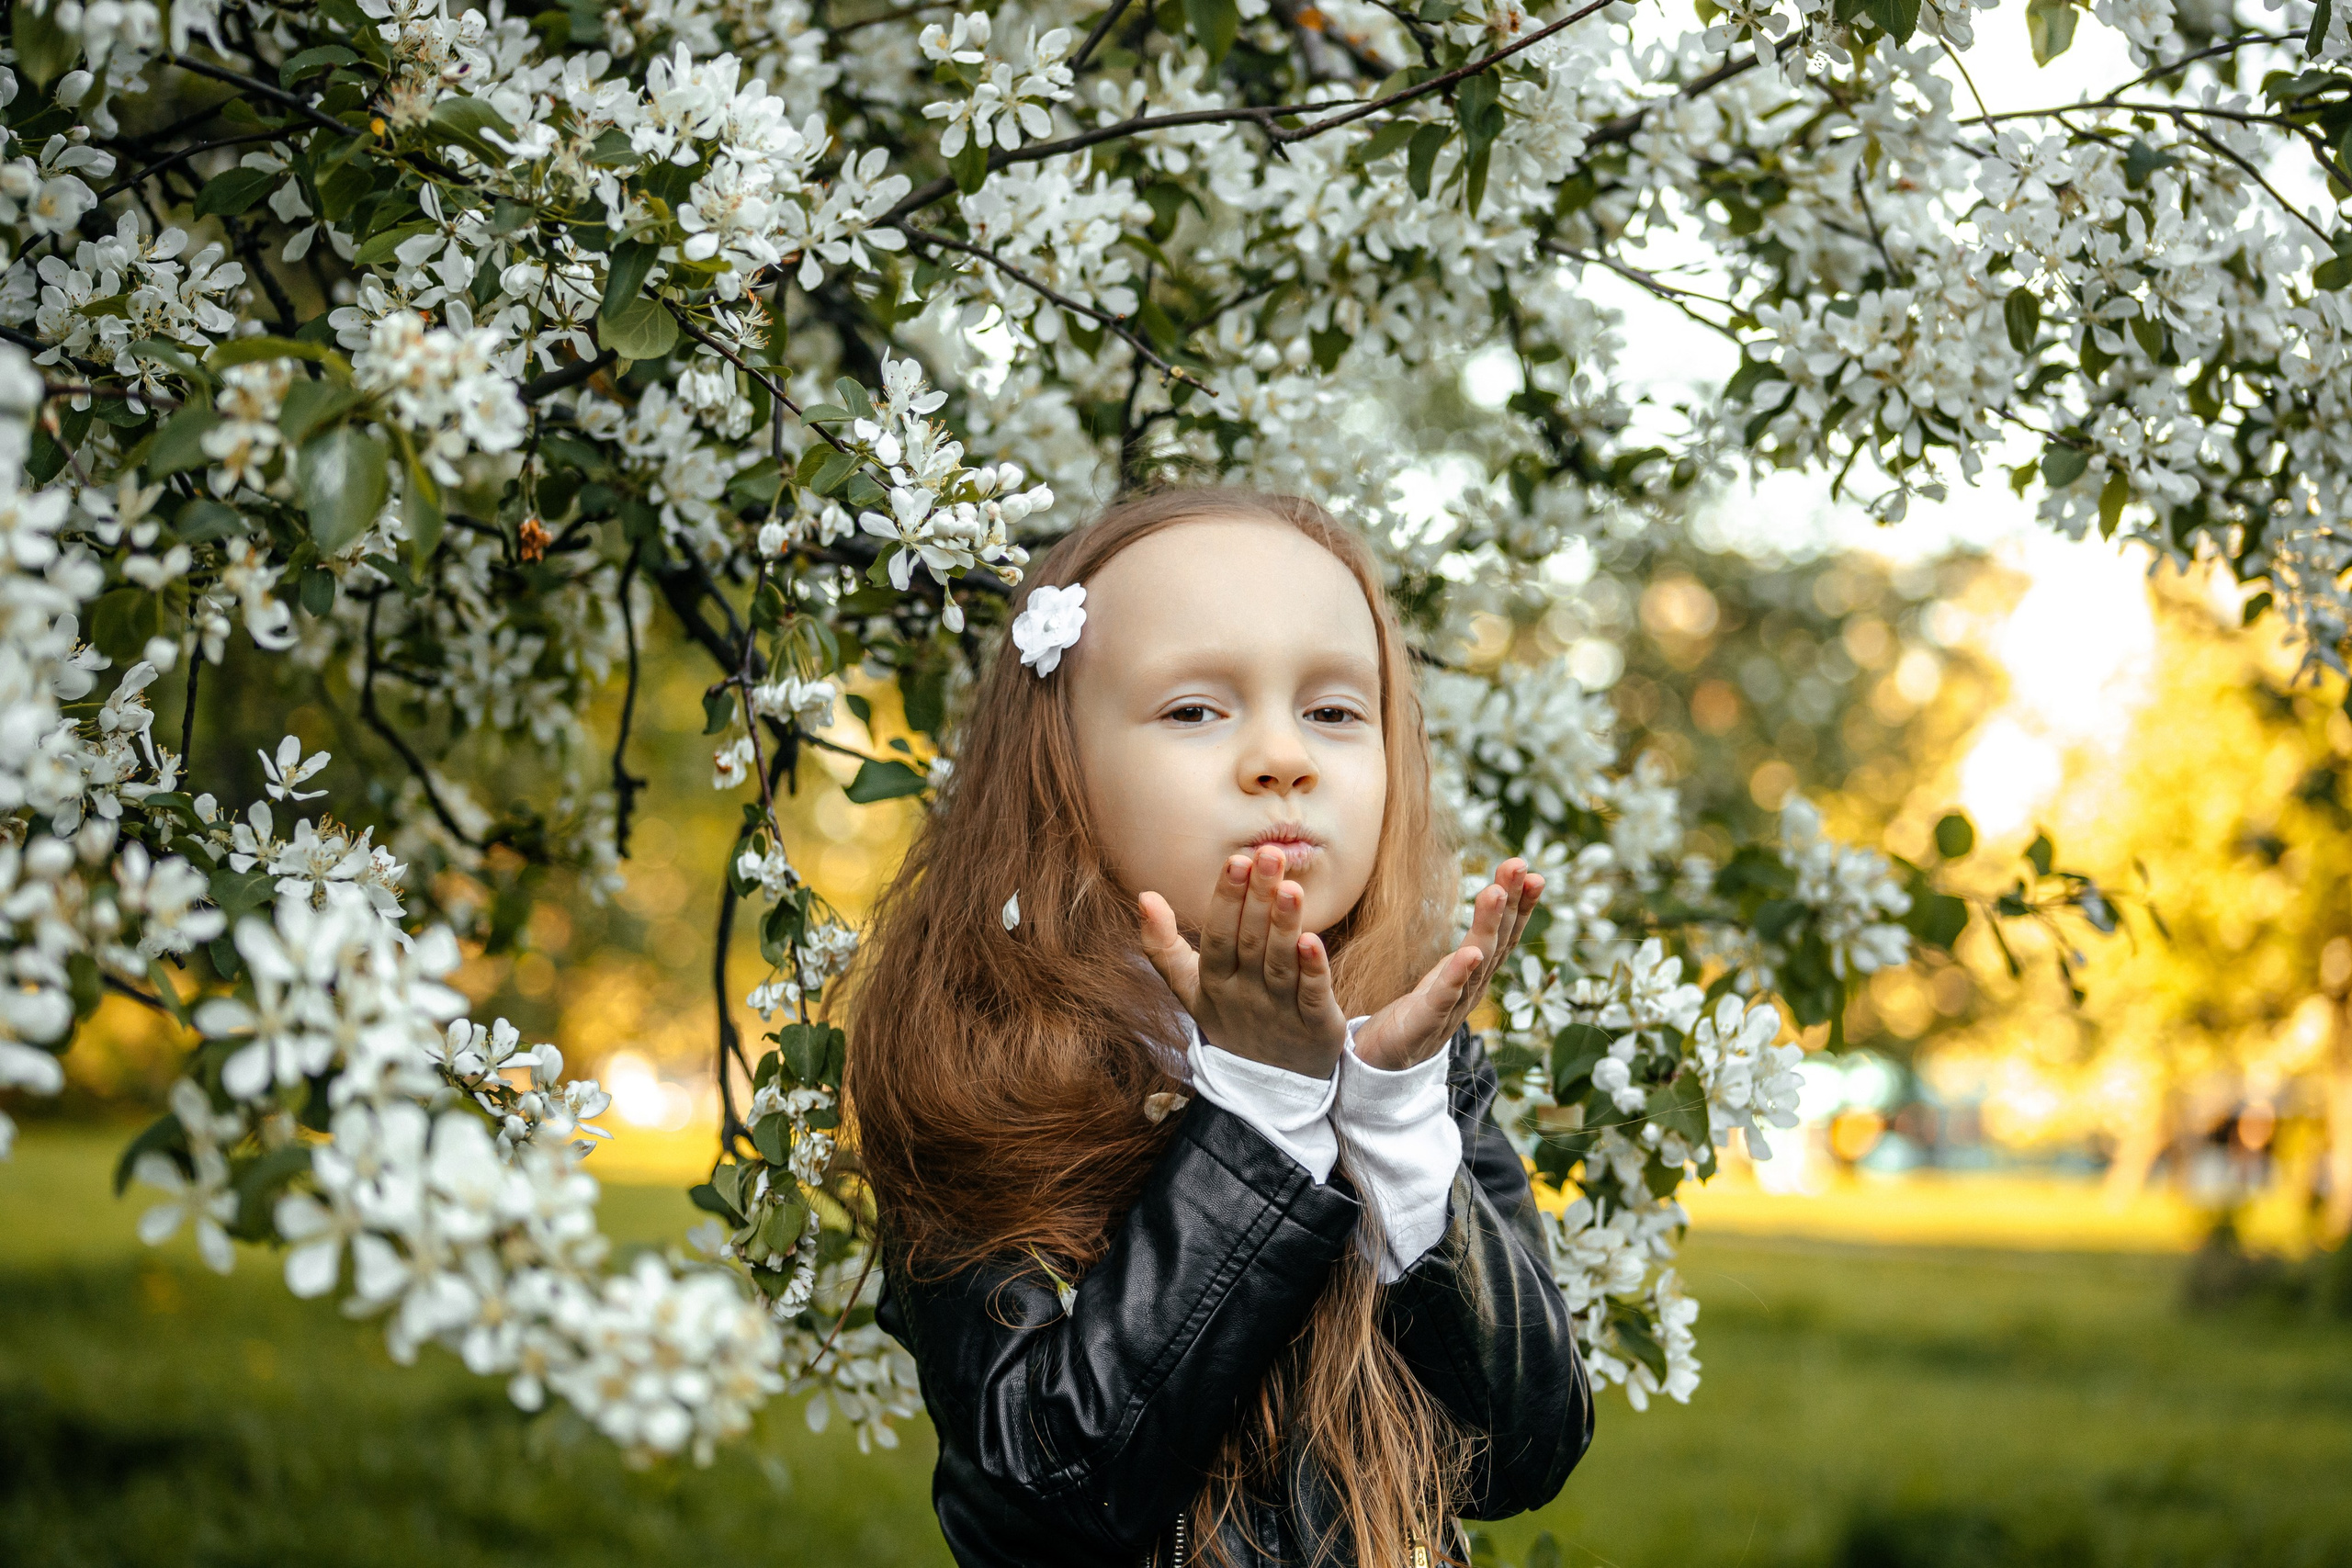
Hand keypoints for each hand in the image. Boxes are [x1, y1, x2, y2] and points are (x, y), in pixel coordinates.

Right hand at [1139, 846, 1348, 1077]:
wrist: (1267, 1089)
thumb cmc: (1230, 1019)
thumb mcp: (1190, 988)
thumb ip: (1163, 945)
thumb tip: (1144, 896)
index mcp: (1214, 983)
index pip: (1218, 937)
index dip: (1226, 900)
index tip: (1236, 860)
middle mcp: (1245, 996)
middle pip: (1250, 943)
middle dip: (1258, 898)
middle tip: (1269, 854)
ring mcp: (1279, 1013)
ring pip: (1280, 966)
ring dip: (1285, 926)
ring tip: (1292, 887)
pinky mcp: (1315, 1028)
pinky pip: (1313, 997)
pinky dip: (1313, 971)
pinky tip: (1315, 941)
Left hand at [1351, 858, 1542, 1071]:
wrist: (1387, 1066)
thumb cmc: (1417, 1016)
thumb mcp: (1447, 974)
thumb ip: (1466, 949)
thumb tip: (1486, 909)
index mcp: (1474, 974)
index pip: (1503, 934)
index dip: (1517, 903)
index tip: (1528, 869)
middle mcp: (1472, 989)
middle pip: (1497, 941)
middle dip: (1511, 903)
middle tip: (1518, 865)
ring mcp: (1453, 1006)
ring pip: (1477, 962)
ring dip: (1488, 926)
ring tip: (1494, 892)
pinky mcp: (1426, 1023)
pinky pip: (1444, 997)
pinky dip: (1457, 975)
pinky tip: (1468, 953)